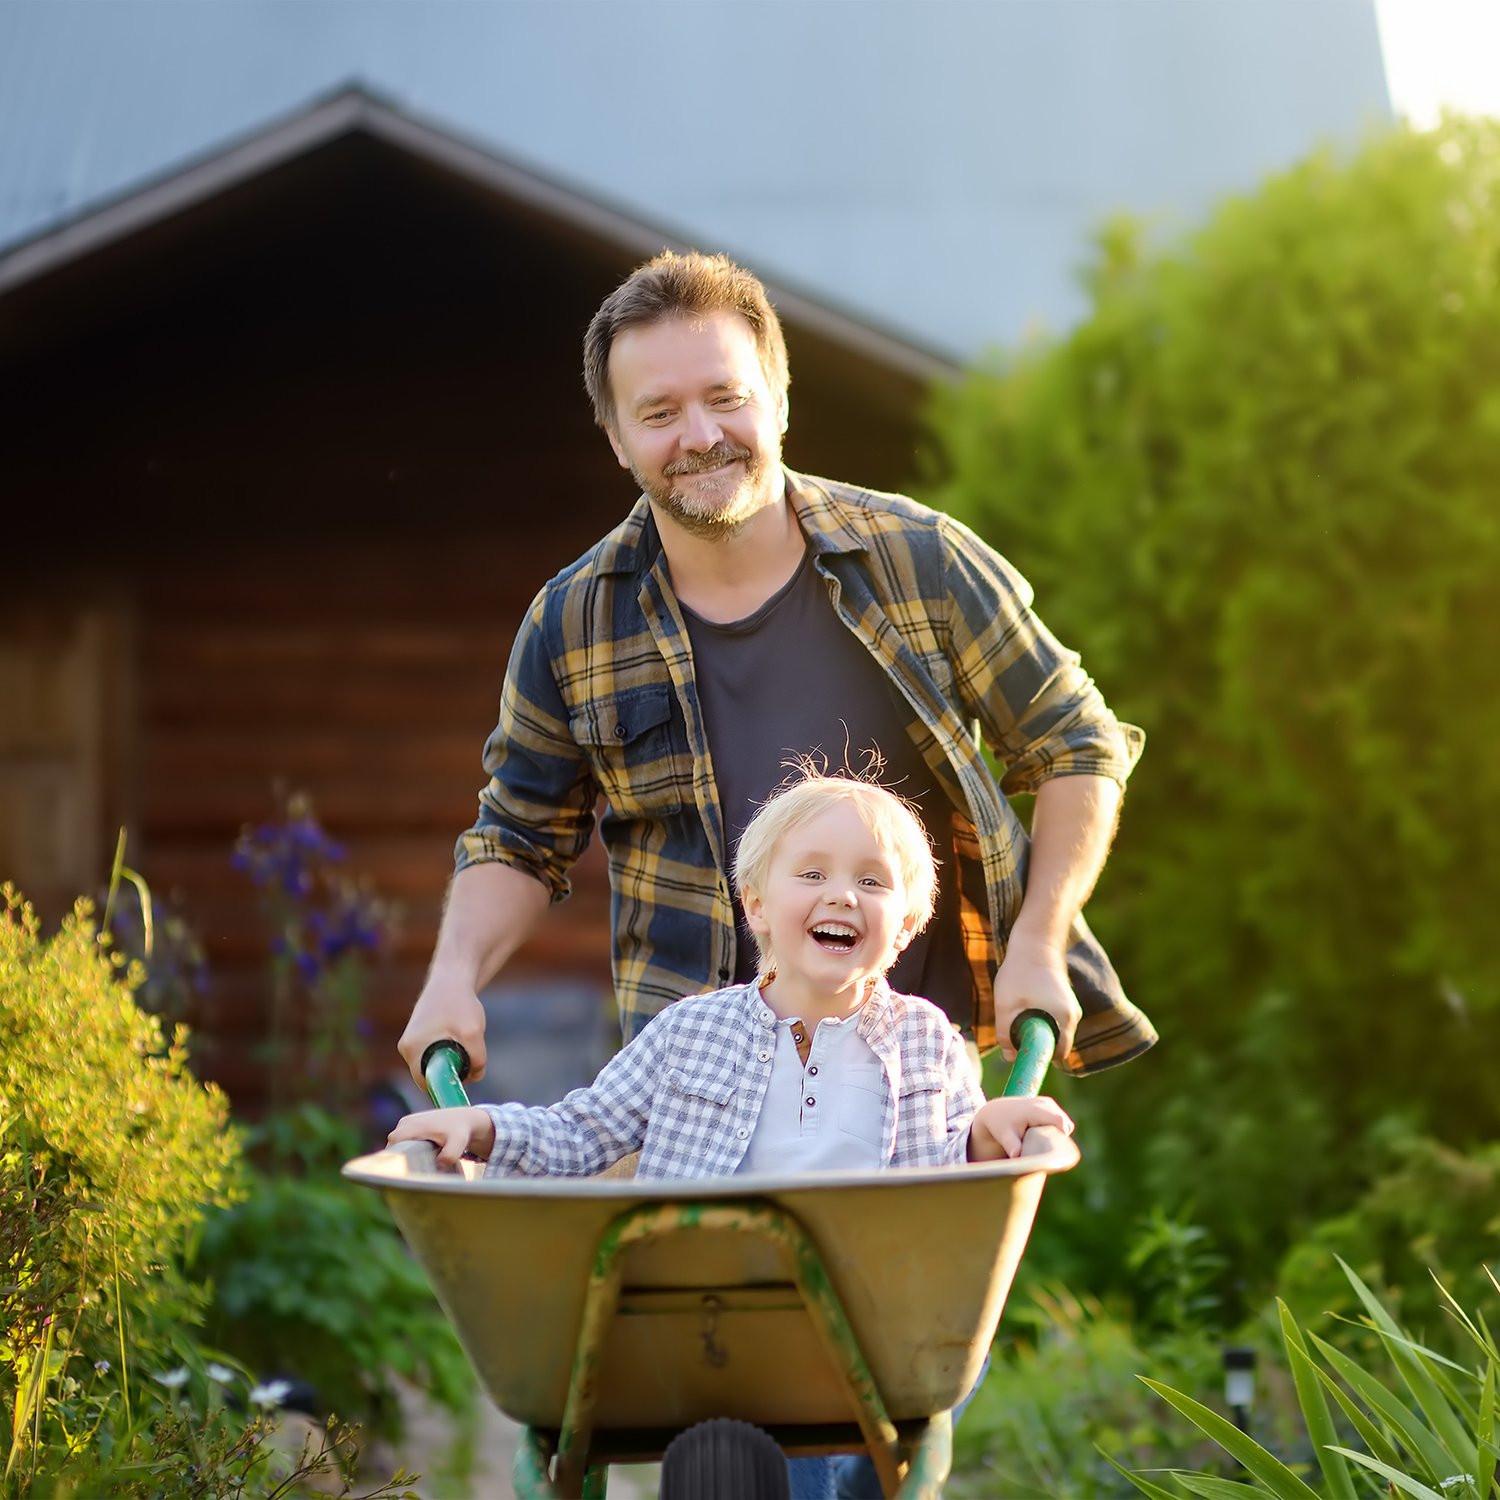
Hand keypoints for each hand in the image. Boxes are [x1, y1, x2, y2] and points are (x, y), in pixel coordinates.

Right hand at [387, 1106, 495, 1170]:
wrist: (463, 1120)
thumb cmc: (460, 1132)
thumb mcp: (458, 1143)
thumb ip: (449, 1155)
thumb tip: (438, 1164)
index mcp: (412, 1126)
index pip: (393, 1145)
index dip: (395, 1159)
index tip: (403, 1172)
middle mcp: (405, 1123)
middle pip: (392, 1147)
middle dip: (400, 1160)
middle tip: (411, 1173)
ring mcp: (405, 1123)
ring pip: (396, 1146)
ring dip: (404, 1155)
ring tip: (416, 1167)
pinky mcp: (408, 1126)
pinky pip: (401, 1142)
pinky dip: (407, 1150)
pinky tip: (417, 1159)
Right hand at [398, 970, 488, 1088]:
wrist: (452, 977)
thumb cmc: (459, 1002)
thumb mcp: (473, 1032)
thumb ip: (477, 1059)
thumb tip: (476, 1076)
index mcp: (412, 1049)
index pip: (427, 1084)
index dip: (447, 1086)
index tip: (466, 1078)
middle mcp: (406, 1048)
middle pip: (430, 1075)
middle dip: (451, 1072)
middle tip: (471, 1061)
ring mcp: (411, 1041)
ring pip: (434, 1064)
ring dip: (452, 1060)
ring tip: (465, 1042)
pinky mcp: (419, 1036)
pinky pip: (434, 1054)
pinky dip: (449, 1050)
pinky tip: (459, 1036)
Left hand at [967, 1096, 1073, 1161]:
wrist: (996, 1111)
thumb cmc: (1000, 1125)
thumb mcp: (1004, 1136)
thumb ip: (1012, 1145)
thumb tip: (1015, 1155)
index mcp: (1036, 1110)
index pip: (1061, 1123)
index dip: (1060, 1138)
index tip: (1047, 1147)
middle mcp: (1045, 1103)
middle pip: (1066, 1125)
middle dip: (1058, 1138)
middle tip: (1040, 1145)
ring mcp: (1048, 1102)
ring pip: (1066, 1124)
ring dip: (1057, 1134)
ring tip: (1039, 1139)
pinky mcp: (1049, 1104)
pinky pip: (1062, 1122)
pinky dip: (1056, 1129)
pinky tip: (1041, 1133)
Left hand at [993, 933, 1079, 1061]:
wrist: (1035, 940)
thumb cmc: (1020, 972)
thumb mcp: (1005, 1006)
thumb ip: (1006, 1035)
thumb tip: (1010, 1058)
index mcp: (1065, 1019)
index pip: (1057, 1054)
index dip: (1038, 1057)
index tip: (1019, 1051)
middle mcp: (1073, 1015)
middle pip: (1054, 1042)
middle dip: (1034, 1042)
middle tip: (1011, 1031)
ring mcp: (1070, 1005)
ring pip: (1051, 1029)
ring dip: (1034, 1027)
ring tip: (1016, 1010)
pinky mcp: (1064, 998)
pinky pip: (1051, 1018)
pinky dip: (1037, 1017)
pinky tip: (1022, 1001)